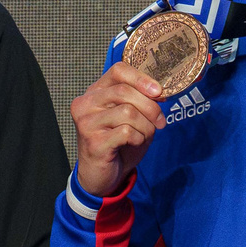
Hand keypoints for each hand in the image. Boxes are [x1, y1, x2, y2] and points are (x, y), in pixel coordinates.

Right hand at [69, 63, 164, 199]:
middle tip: (160, 121)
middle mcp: (86, 104)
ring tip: (144, 136)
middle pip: (124, 91)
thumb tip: (159, 91)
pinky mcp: (93, 142)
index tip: (159, 91)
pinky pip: (127, 132)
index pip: (118, 70)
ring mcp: (87, 123)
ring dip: (145, 126)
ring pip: (128, 112)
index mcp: (95, 92)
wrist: (101, 176)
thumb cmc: (118, 144)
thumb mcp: (131, 117)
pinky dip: (138, 138)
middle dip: (150, 106)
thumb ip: (140, 101)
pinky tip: (133, 144)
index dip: (141, 78)